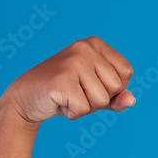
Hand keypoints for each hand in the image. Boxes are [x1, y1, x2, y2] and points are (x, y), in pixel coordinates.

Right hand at [0, 36, 134, 125]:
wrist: (26, 98)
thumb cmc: (66, 94)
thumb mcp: (96, 94)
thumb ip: (117, 97)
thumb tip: (131, 99)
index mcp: (95, 44)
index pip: (126, 72)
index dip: (114, 88)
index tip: (91, 84)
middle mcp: (84, 47)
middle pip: (116, 87)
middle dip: (100, 99)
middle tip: (77, 92)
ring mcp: (72, 62)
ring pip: (102, 100)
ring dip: (87, 108)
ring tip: (68, 96)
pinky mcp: (61, 80)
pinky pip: (84, 109)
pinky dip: (73, 113)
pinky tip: (59, 102)